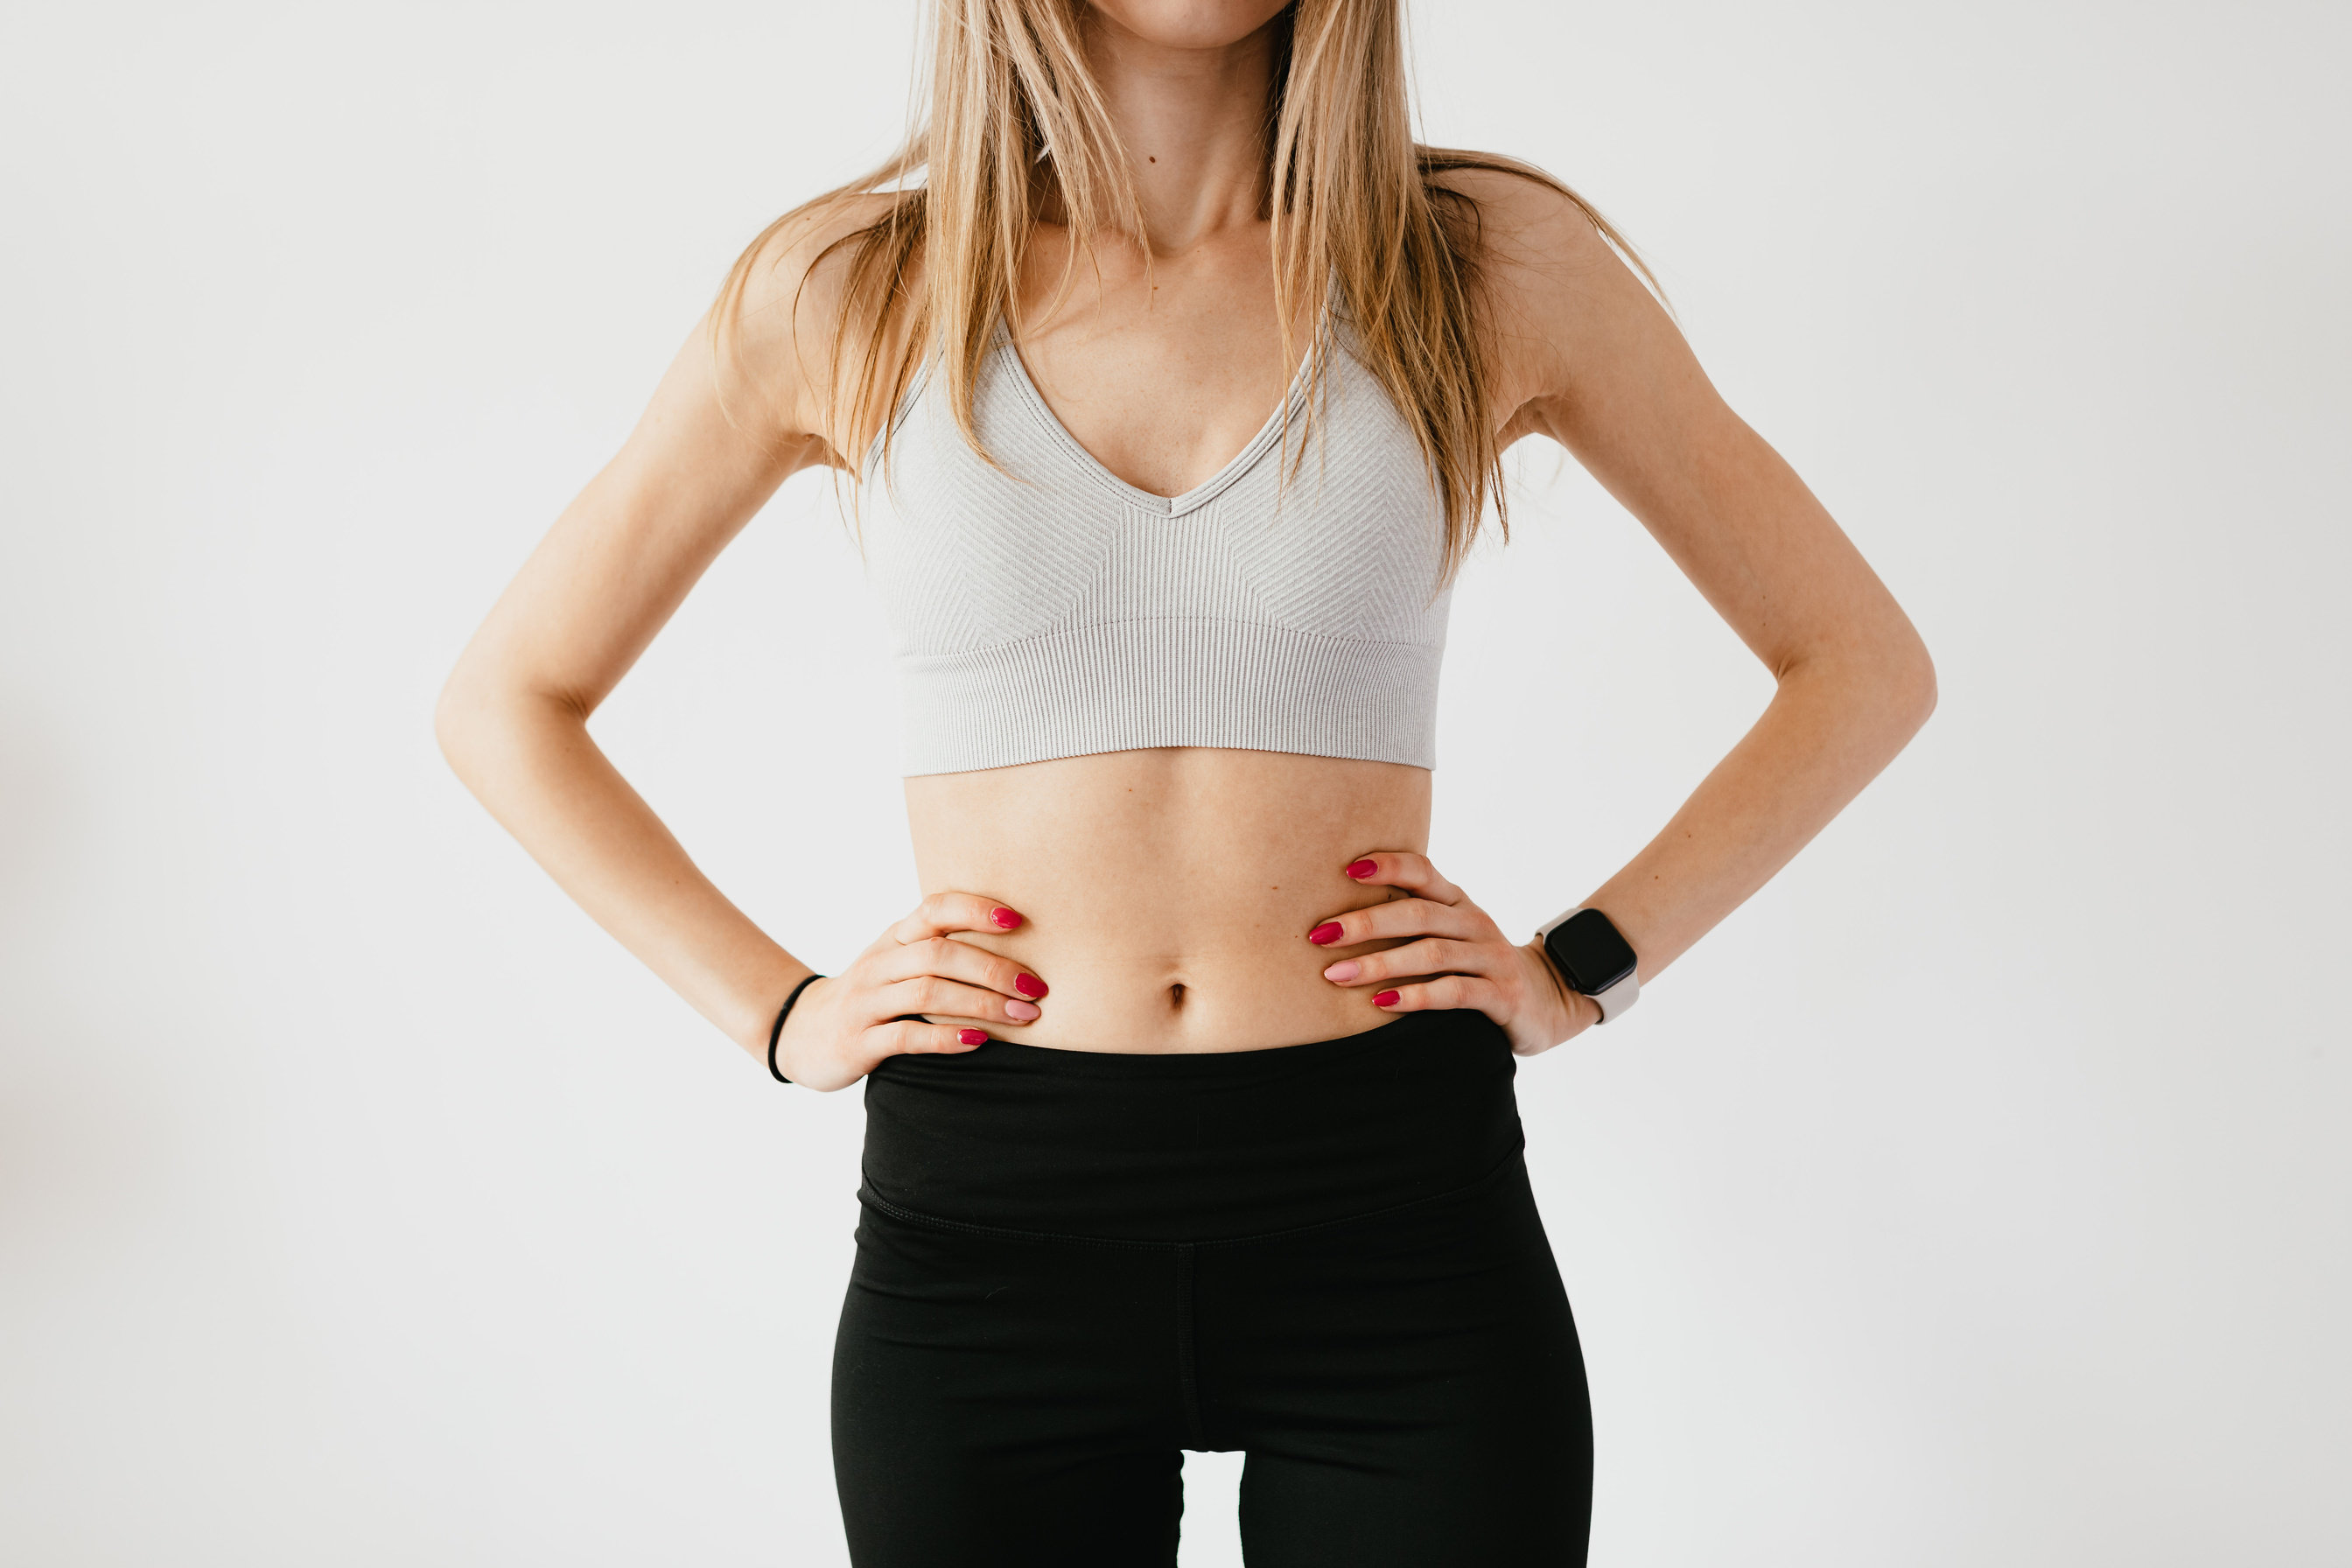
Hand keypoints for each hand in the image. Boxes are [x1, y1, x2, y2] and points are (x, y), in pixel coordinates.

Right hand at [773, 892, 1048, 1090]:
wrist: (802, 1033)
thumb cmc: (872, 995)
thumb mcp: (898, 963)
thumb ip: (942, 951)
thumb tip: (1018, 944)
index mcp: (895, 938)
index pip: (935, 909)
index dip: (976, 910)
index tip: (1018, 921)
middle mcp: (880, 964)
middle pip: (940, 954)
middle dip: (993, 969)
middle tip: (1036, 988)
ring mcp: (866, 1002)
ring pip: (927, 993)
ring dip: (981, 1004)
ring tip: (1023, 1017)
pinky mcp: (858, 1042)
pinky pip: (906, 1036)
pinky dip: (946, 1037)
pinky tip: (979, 1041)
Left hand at [1310, 852, 1597, 1056]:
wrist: (1547, 1001)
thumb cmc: (1476, 964)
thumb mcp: (1448, 934)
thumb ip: (1407, 920)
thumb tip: (1333, 914)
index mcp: (1457, 901)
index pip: (1422, 872)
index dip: (1388, 866)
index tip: (1345, 869)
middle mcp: (1474, 922)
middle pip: (1417, 914)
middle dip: (1365, 923)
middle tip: (1320, 935)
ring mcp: (1491, 958)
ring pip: (1431, 953)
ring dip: (1380, 964)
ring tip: (1336, 974)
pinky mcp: (1503, 995)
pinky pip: (1455, 992)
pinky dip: (1416, 996)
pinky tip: (1382, 1003)